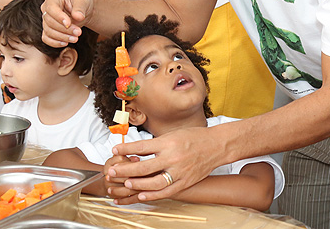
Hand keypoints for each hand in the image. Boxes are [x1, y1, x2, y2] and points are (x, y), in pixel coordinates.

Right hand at [40, 0, 94, 46]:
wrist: (83, 9)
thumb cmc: (82, 2)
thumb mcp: (84, 1)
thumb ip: (80, 9)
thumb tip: (78, 17)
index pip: (51, 8)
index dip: (59, 17)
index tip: (69, 24)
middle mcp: (46, 7)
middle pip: (50, 22)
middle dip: (64, 29)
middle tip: (79, 33)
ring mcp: (46, 19)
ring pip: (48, 31)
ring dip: (62, 37)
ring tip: (76, 39)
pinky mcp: (48, 29)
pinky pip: (46, 38)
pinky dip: (55, 42)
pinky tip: (66, 43)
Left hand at [107, 126, 222, 202]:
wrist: (216, 145)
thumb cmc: (194, 137)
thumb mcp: (173, 134)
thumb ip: (156, 143)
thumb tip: (136, 150)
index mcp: (168, 142)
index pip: (141, 147)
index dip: (125, 149)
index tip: (114, 150)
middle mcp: (173, 157)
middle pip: (143, 167)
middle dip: (125, 170)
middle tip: (112, 172)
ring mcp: (179, 172)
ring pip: (153, 183)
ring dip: (137, 184)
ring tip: (126, 183)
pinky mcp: (185, 182)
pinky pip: (166, 191)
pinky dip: (153, 195)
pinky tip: (142, 195)